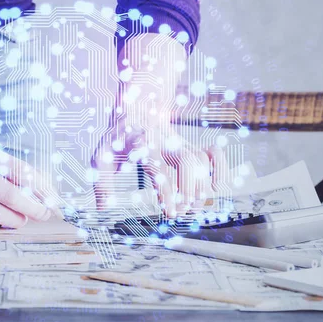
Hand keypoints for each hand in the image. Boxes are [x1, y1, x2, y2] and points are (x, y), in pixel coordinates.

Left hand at [92, 34, 228, 216]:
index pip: (159, 167)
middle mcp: (165, 142)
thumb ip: (102, 184)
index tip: (170, 212)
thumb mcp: (101, 157)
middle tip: (179, 211)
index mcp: (142, 145)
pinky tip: (215, 186)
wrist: (136, 109)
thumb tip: (102, 209)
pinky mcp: (191, 145)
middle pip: (187, 162)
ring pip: (201, 160)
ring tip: (191, 205)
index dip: (167, 191)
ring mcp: (181, 143)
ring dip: (201, 186)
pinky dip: (221, 169)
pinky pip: (215, 153)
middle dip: (188, 190)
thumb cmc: (118, 139)